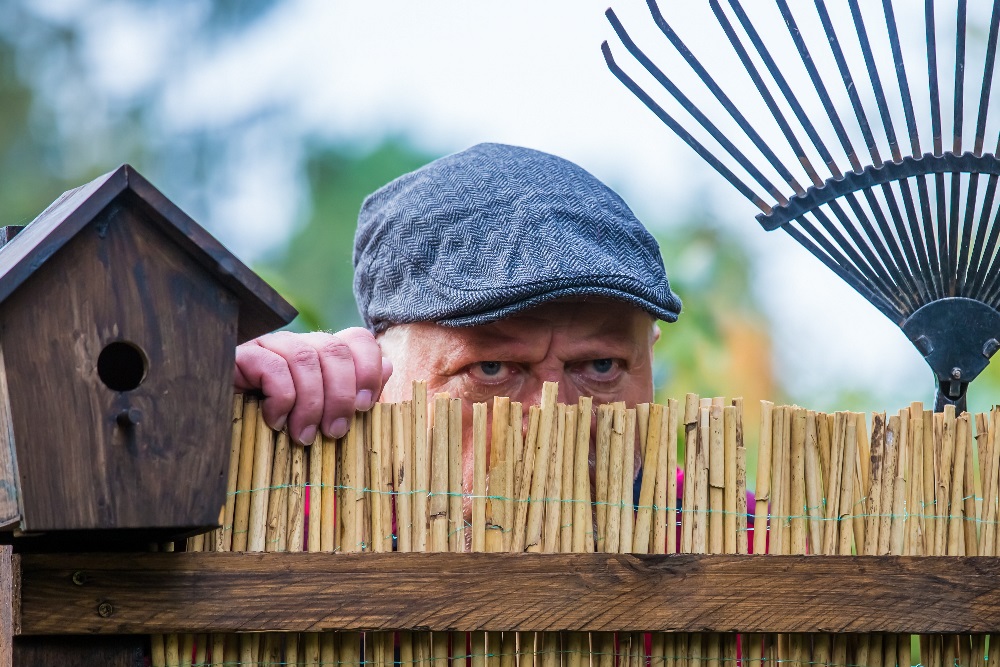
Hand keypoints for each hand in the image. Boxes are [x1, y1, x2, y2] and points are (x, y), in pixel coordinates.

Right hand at [233, 329, 392, 444]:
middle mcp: (296, 344)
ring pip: (305, 357)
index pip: (356, 338)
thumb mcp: (321, 418)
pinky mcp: (240, 358)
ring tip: (305, 437)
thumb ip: (355, 393)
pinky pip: (272, 366)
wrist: (215, 434)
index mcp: (320, 355)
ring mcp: (267, 347)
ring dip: (311, 403)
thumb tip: (389, 366)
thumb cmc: (276, 432)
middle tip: (336, 433)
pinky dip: (282, 398)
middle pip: (334, 349)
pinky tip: (276, 422)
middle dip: (341, 394)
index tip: (365, 406)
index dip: (368, 367)